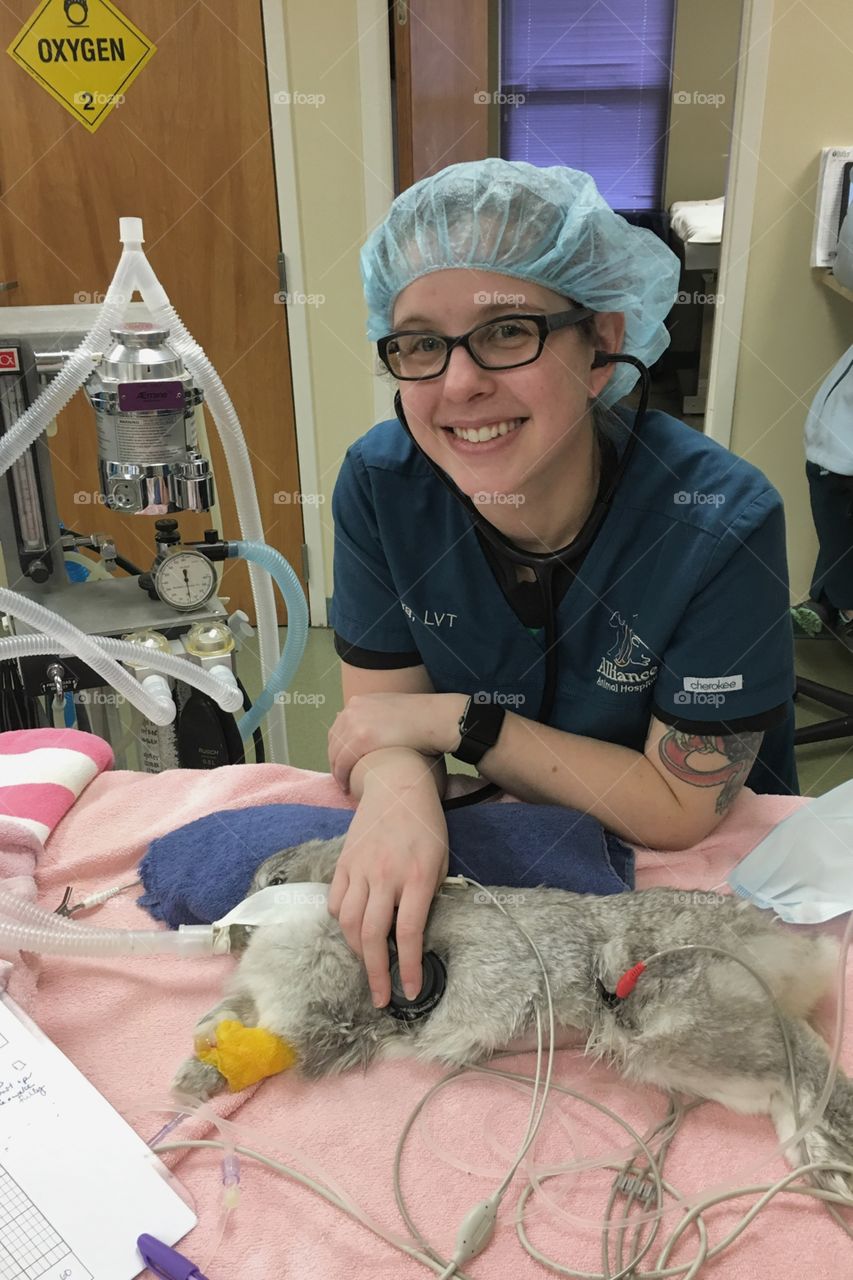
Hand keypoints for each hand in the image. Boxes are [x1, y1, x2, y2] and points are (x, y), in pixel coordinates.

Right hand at [327, 754, 448, 1006]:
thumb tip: (414, 933)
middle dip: (375, 973)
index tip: (409, 991)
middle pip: (373, 935)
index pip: (409, 932)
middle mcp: (385, 875)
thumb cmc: (426, 825)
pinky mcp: (343, 863)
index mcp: (416, 876)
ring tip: (369, 966)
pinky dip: (343, 923)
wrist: (397, 784)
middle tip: (379, 998)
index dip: (409, 967)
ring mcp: (360, 869)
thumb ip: (428, 895)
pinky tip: (354, 931)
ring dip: (358, 952)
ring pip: (350, 923)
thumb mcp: (440, 860)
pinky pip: (336, 903)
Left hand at [328, 692, 464, 792]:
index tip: (343, 763)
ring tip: (345, 786)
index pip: (338, 728)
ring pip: (335, 753)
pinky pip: (343, 762)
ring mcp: (355, 723)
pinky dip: (342, 776)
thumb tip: (372, 731)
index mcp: (358, 702)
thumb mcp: (392, 710)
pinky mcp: (361, 738)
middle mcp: (352, 710)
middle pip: (333, 740)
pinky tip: (348, 787)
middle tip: (341, 778)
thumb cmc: (421, 719)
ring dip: (337, 772)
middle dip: (335, 761)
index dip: (338, 748)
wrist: (434, 719)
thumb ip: (377, 718)